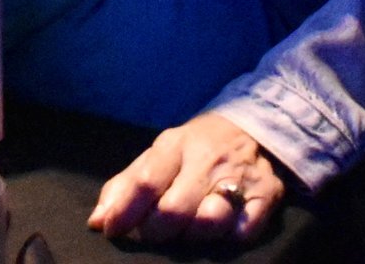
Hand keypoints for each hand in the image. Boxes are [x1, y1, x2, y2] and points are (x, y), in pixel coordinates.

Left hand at [88, 111, 285, 247]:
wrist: (252, 127)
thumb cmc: (194, 150)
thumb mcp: (159, 155)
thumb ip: (126, 187)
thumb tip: (97, 222)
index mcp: (175, 145)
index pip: (145, 182)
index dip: (125, 212)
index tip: (113, 230)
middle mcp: (207, 160)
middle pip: (174, 210)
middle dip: (157, 231)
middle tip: (154, 234)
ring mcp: (239, 177)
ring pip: (209, 222)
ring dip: (193, 236)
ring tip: (189, 231)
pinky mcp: (267, 194)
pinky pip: (245, 231)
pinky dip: (230, 238)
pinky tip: (223, 230)